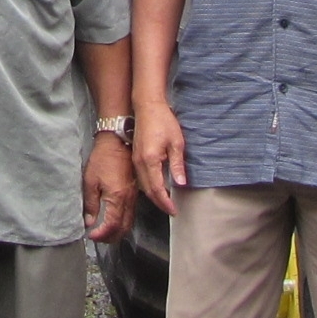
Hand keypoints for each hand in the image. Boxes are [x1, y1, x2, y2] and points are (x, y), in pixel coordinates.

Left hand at [83, 135, 134, 242]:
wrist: (118, 143)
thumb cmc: (104, 158)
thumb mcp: (90, 181)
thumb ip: (91, 203)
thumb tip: (90, 220)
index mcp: (117, 197)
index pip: (112, 225)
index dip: (102, 234)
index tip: (92, 235)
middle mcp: (128, 199)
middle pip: (124, 228)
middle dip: (111, 237)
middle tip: (98, 238)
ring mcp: (133, 196)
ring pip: (129, 222)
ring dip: (118, 231)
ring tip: (104, 232)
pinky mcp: (134, 192)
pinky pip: (131, 213)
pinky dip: (123, 221)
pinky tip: (114, 220)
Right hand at [133, 100, 186, 216]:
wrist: (147, 106)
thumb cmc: (163, 121)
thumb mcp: (176, 143)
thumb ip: (177, 165)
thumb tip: (180, 183)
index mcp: (150, 160)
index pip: (157, 189)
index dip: (166, 202)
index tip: (174, 210)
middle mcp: (140, 163)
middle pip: (148, 191)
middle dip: (159, 203)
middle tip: (171, 210)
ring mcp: (136, 160)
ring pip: (143, 186)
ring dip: (154, 196)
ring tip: (165, 202)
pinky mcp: (136, 157)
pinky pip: (141, 178)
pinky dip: (149, 187)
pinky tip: (157, 188)